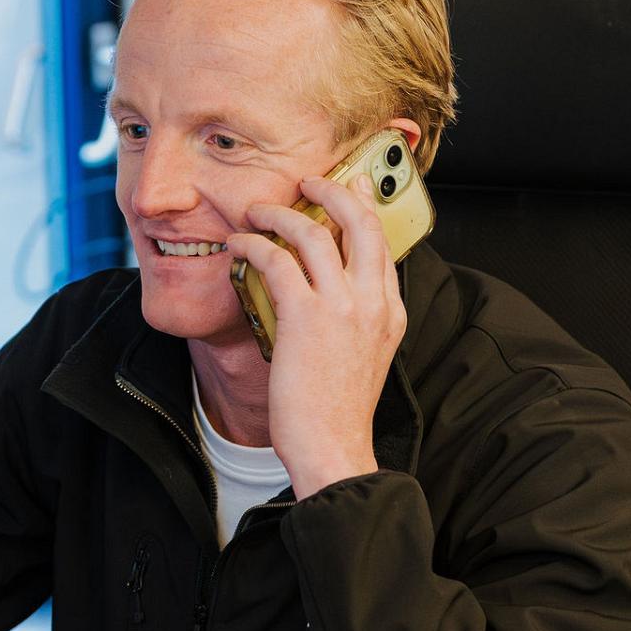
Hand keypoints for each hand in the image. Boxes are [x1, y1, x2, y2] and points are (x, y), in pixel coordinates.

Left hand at [225, 176, 404, 497]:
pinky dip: (254, 245)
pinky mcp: (306, 316)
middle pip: (361, 220)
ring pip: (315, 232)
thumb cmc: (337, 412)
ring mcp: (343, 306)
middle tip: (308, 182)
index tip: (340, 196)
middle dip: (333, 190)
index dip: (359, 211)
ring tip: (257, 211)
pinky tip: (239, 246)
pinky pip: (277, 260)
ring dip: (280, 213)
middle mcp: (373, 301)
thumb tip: (328, 298)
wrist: (333, 448)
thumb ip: (356, 322)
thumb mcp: (365, 358)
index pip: (381, 244)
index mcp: (391, 312)